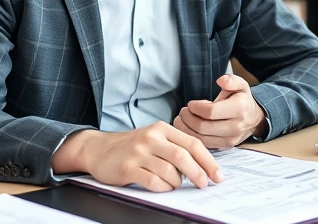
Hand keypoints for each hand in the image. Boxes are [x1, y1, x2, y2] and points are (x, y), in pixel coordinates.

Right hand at [51, 122, 223, 191]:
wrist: (98, 149)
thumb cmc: (132, 147)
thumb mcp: (154, 139)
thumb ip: (175, 147)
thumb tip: (204, 168)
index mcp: (162, 128)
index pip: (193, 143)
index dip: (209, 161)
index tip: (218, 176)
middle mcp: (151, 137)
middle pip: (183, 157)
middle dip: (198, 174)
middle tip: (204, 185)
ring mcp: (139, 152)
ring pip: (170, 172)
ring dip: (177, 183)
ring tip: (174, 184)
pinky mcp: (128, 168)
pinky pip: (154, 182)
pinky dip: (163, 188)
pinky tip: (161, 186)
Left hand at [174, 74, 267, 148]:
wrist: (253, 119)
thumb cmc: (242, 100)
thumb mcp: (241, 85)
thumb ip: (231, 80)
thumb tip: (221, 80)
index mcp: (239, 108)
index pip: (210, 112)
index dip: (196, 107)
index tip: (190, 104)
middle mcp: (236, 126)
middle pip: (202, 127)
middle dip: (187, 118)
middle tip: (183, 111)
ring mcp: (230, 139)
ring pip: (201, 138)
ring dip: (186, 129)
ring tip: (182, 119)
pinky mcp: (225, 146)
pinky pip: (204, 145)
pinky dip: (192, 137)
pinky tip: (188, 128)